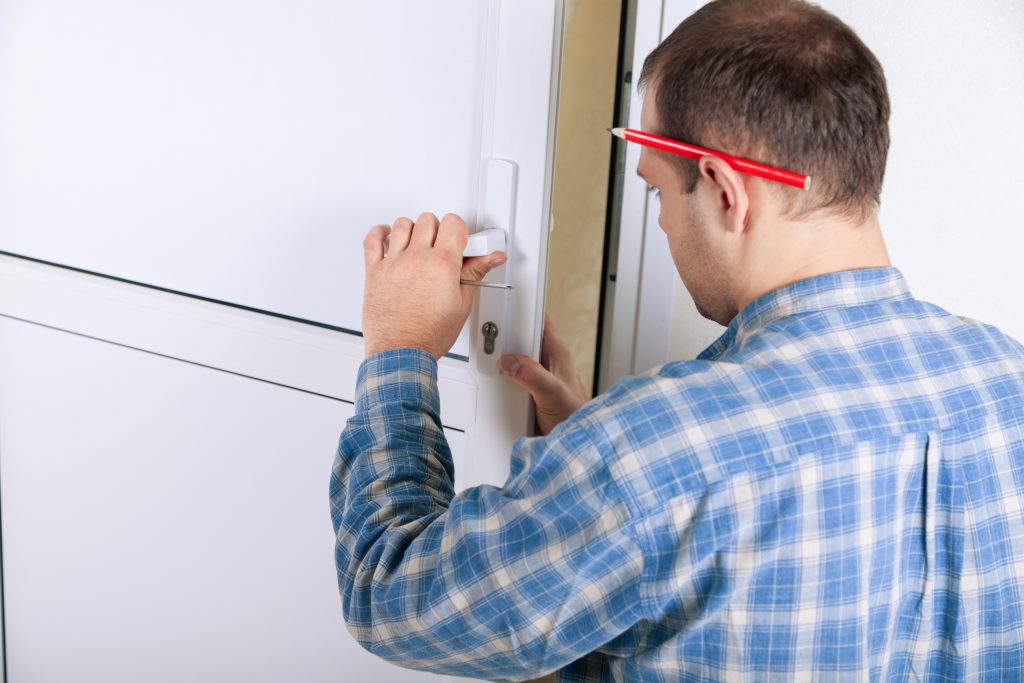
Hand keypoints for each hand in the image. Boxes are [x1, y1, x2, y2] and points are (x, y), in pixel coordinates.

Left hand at [362, 212, 505, 359]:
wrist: (401, 353)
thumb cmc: (428, 335)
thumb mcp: (462, 304)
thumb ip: (475, 273)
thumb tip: (491, 258)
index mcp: (441, 264)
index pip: (453, 223)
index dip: (460, 231)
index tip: (460, 243)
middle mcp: (416, 258)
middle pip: (429, 220)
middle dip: (438, 230)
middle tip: (442, 247)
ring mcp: (393, 263)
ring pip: (402, 224)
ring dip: (413, 230)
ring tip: (418, 245)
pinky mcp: (374, 271)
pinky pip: (372, 240)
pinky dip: (379, 233)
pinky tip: (388, 237)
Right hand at [500, 316, 589, 435]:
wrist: (576, 445)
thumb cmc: (576, 417)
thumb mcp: (553, 392)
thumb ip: (533, 375)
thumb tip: (511, 361)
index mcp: (559, 355)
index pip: (541, 323)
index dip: (524, 314)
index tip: (505, 311)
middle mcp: (549, 364)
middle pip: (524, 342)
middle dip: (508, 341)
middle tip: (491, 342)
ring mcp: (540, 379)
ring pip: (518, 362)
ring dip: (505, 365)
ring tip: (491, 365)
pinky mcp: (532, 394)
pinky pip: (515, 381)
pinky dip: (505, 383)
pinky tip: (497, 387)